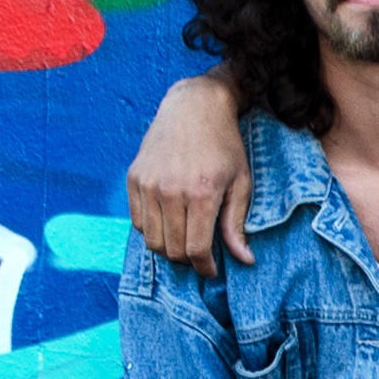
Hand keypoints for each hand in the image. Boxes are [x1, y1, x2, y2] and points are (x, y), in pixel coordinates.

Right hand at [132, 74, 253, 277]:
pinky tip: (169, 225)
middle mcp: (169, 190)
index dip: (204, 267)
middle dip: (187, 261)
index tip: (210, 270)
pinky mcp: (134, 178)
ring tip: (184, 243)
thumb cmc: (224, 147)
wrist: (194, 108)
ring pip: (151, 239)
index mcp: (201, 194)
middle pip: (171, 248)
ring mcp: (148, 184)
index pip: (195, 249)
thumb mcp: (241, 184)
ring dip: (168, 249)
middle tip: (199, 257)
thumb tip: (244, 260)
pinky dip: (151, 231)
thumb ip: (236, 224)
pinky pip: (137, 221)